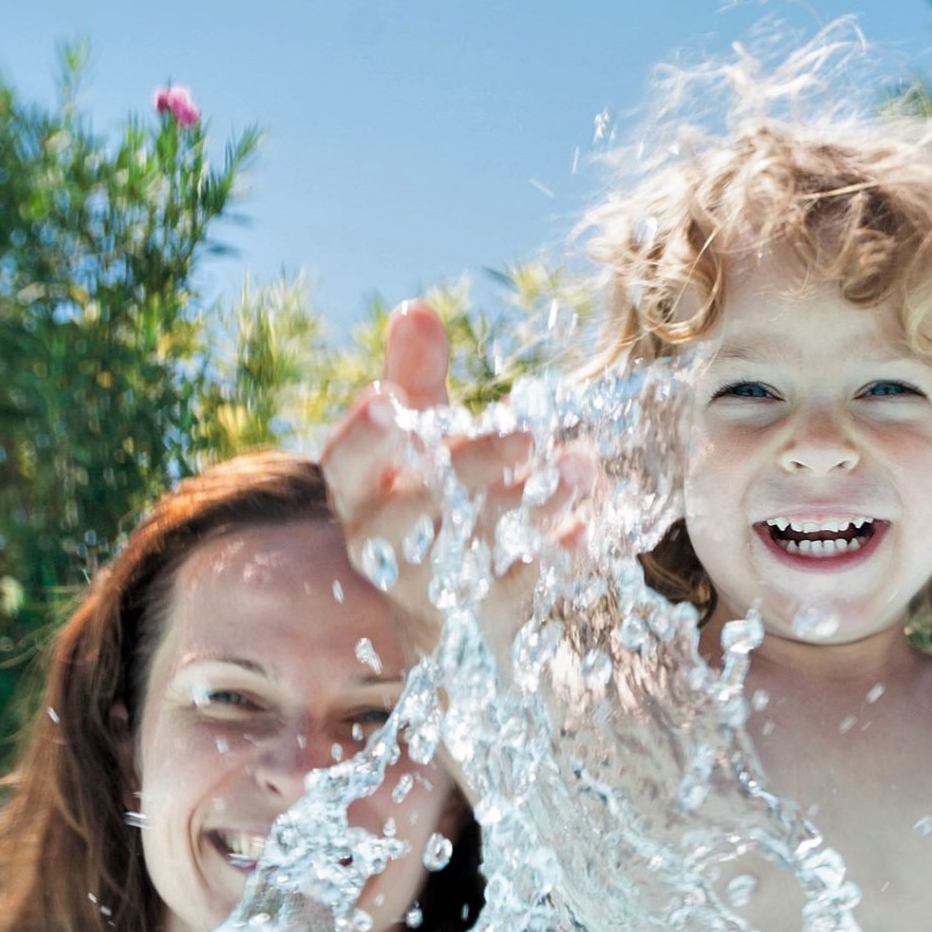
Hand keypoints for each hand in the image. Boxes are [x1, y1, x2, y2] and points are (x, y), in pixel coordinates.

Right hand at [319, 303, 593, 649]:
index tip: (388, 400)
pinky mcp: (483, 622)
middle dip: (469, 470)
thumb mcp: (419, 441)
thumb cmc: (428, 504)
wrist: (450, 618)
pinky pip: (518, 593)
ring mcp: (433, 591)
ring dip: (528, 507)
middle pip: (413, 514)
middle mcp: (386, 547)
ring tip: (577, 467)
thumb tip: (415, 310)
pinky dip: (555, 556)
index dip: (362, 436)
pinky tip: (586, 526)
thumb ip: (415, 379)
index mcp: (360, 496)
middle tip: (524, 435)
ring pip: (472, 553)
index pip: (344, 465)